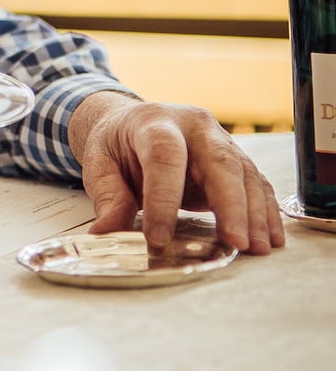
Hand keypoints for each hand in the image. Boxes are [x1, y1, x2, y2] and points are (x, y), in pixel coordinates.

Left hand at [70, 93, 284, 254]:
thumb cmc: (118, 144)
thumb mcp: (100, 164)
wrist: (133, 122)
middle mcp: (195, 127)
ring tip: (256, 248)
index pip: (165, 156)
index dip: (163, 198)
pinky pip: (257, 183)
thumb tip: (105, 234)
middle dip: (232, 205)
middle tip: (237, 242)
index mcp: (155, 123)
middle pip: (220, 162)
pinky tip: (270, 237)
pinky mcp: (235, 159)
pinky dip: (265, 212)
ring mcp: (221, 140)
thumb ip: (108, 197)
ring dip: (255, 214)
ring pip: (245, 174)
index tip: (158, 238)